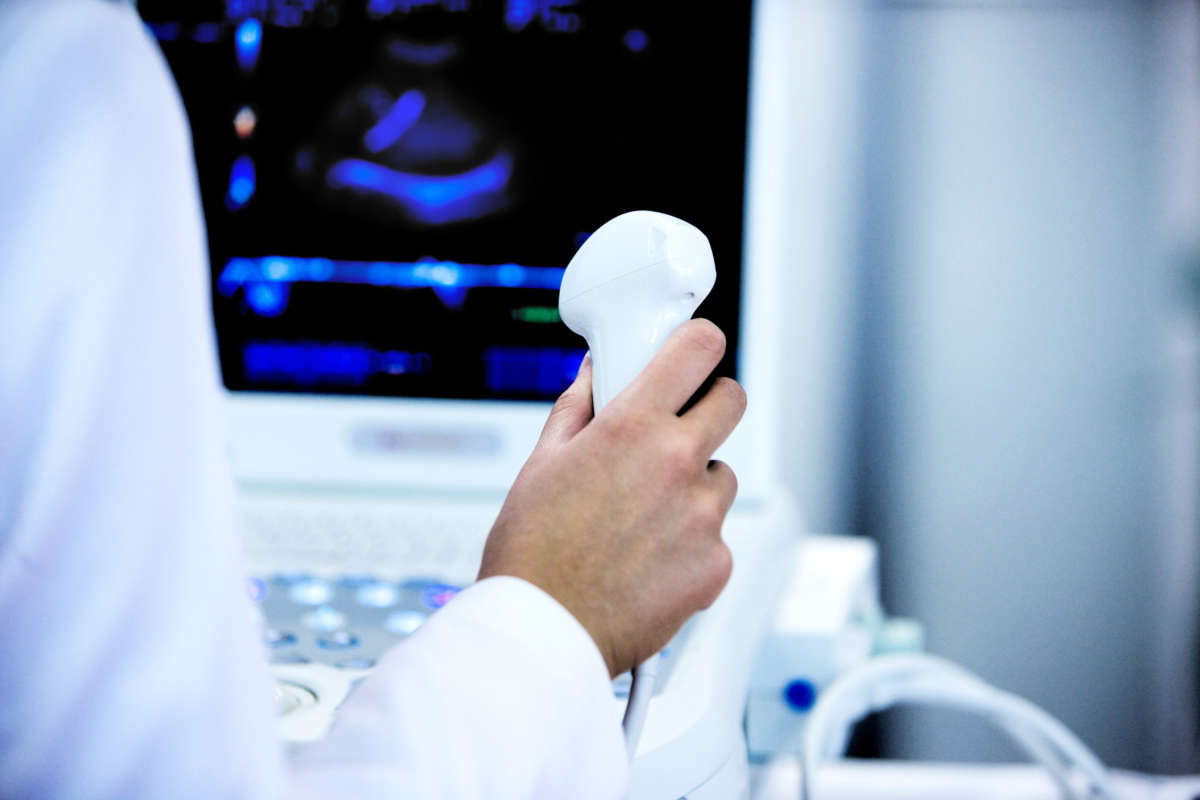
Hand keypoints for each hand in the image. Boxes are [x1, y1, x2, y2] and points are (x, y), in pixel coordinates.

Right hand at [477, 319, 744, 676]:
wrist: (544, 630)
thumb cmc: (533, 552)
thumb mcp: (543, 462)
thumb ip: (580, 408)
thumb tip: (596, 374)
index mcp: (633, 427)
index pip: (698, 349)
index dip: (698, 344)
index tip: (694, 350)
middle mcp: (678, 464)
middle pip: (732, 401)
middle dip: (708, 405)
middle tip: (677, 426)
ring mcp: (703, 515)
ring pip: (720, 477)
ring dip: (694, 485)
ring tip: (644, 517)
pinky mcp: (717, 563)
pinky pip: (716, 534)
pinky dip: (691, 542)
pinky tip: (649, 558)